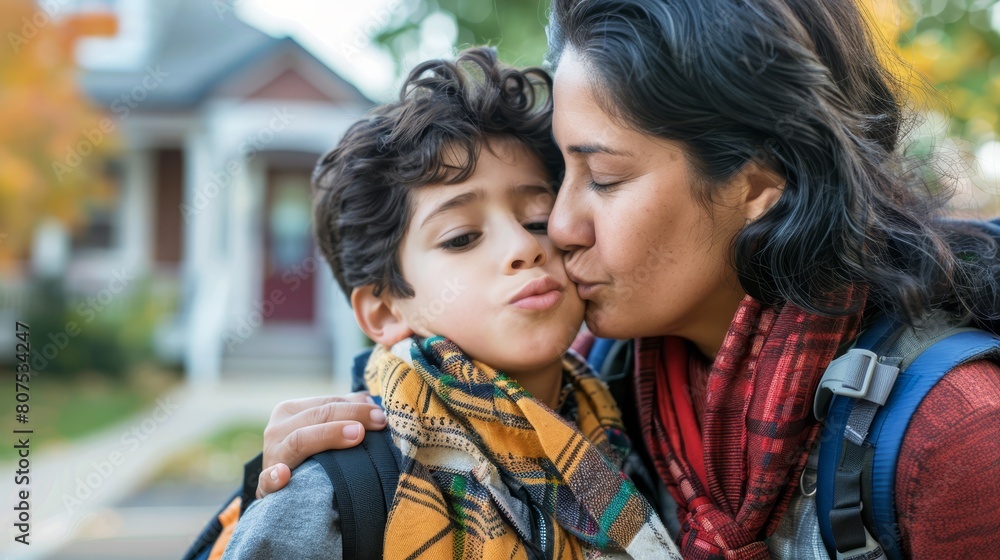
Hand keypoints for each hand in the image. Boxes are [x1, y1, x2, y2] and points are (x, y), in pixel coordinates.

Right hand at [257, 392, 386, 497]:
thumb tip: (367, 396)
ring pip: (299, 440)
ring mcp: (271, 457)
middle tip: (379, 422)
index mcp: (290, 411)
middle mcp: (277, 429)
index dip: (357, 406)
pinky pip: (267, 480)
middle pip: (317, 416)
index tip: (382, 414)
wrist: (282, 492)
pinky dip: (275, 477)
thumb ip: (343, 411)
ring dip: (328, 435)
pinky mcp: (265, 487)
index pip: (327, 402)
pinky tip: (285, 474)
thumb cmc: (309, 455)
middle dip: (352, 415)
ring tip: (357, 435)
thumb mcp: (322, 428)